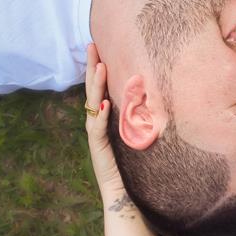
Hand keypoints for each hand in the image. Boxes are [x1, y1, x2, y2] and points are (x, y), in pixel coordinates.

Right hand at [85, 43, 123, 197]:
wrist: (119, 190)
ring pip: (93, 105)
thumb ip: (132, 114)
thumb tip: (144, 92)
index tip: (98, 47)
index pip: (97, 87)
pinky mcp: (99, 148)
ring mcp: (94, 134)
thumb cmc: (128, 161)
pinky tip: (104, 105)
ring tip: (99, 66)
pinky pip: (98, 129)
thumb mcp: (132, 131)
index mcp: (102, 117)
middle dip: (91, 67)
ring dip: (96, 86)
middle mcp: (95, 122)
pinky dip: (101, 116)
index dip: (96, 68)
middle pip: (91, 90)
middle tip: (91, 45)